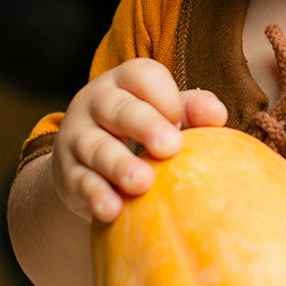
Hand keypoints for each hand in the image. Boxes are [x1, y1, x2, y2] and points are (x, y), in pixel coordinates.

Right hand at [52, 59, 226, 222]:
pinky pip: (80, 182)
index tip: (180, 120)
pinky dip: (96, 195)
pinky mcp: (67, 172)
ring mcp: (77, 137)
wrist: (88, 163)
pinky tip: (112, 209)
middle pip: (118, 109)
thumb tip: (218, 116)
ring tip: (142, 182)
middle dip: (145, 126)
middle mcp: (96, 103)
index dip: (164, 95)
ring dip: (119, 165)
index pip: (142, 75)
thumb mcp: (165, 114)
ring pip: (96, 147)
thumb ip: (192, 109)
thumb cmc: (141, 132)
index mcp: (124, 82)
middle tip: (170, 147)